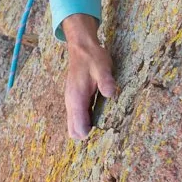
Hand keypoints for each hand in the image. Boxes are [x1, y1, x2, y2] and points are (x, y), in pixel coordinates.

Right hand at [60, 13, 115, 140]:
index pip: (78, 127)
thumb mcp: (103, 67)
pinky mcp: (75, 99)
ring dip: (87, 128)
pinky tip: (99, 116)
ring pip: (75, 125)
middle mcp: (71, 102)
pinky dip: (86, 121)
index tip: (104, 132)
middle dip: (87, 134)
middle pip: (74, 131)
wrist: (82, 47)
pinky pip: (78, 117)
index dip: (90, 133)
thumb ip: (106, 81)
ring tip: (104, 125)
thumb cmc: (93, 58)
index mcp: (77, 98)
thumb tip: (110, 93)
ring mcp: (72, 101)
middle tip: (105, 130)